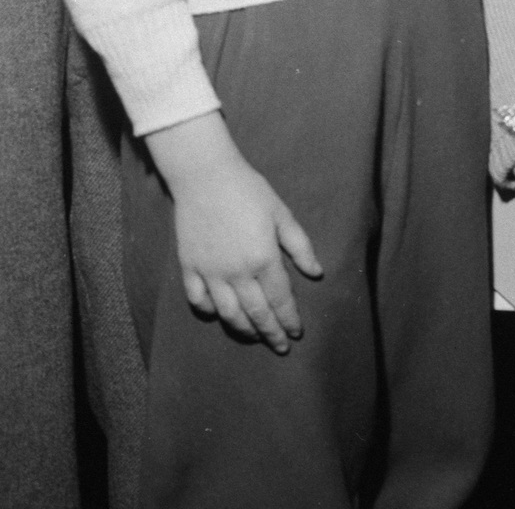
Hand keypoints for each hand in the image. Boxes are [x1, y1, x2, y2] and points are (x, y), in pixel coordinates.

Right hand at [144, 112, 321, 353]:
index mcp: (263, 259)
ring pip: (227, 314)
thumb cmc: (249, 191)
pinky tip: (218, 315)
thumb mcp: (282, 214)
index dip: (289, 320)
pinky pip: (197, 300)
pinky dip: (208, 312)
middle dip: (270, 333)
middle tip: (280, 347)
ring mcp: (210, 273)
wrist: (205, 177)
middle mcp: (236, 273)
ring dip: (242, 330)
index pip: (280, 299)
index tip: (296, 335)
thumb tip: (317, 273)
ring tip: (254, 336)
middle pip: (255, 313)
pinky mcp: (188, 268)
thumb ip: (300, 246)